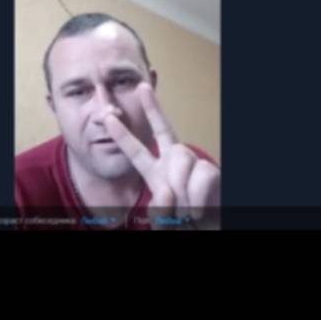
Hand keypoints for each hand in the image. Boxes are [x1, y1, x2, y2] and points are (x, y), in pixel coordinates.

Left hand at [103, 83, 220, 229]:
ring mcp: (195, 167)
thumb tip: (168, 189)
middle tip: (142, 88)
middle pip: (164, 131)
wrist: (207, 231)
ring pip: (181, 157)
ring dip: (181, 186)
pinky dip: (197, 195)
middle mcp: (175, 165)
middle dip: (153, 107)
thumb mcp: (162, 220)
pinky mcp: (212, 174)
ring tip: (185, 209)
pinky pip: (202, 174)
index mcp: (155, 174)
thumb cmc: (183, 225)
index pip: (136, 152)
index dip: (122, 135)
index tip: (108, 117)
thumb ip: (159, 208)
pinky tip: (198, 210)